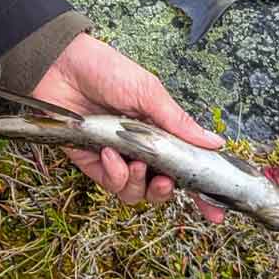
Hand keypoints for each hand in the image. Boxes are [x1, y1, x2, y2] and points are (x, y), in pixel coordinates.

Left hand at [28, 32, 222, 203]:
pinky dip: (114, 173)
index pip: (185, 168)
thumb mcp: (149, 92)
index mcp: (160, 132)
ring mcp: (116, 157)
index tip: (217, 213)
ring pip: (135, 193)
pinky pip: (110, 183)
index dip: (202, 193)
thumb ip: (178, 123)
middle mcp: (140, 150)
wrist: (61, 65)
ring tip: (134, 163)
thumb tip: (215, 143)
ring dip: (138, 183)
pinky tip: (109, 153)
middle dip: (165, 192)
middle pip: (160, 188)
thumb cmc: (106, 70)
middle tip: (164, 181)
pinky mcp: (91, 162)